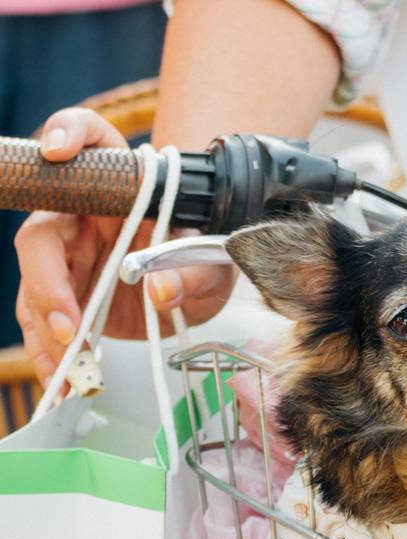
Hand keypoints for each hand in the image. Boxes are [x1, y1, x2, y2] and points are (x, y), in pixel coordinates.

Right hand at [14, 108, 236, 387]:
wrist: (203, 272)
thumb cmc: (205, 249)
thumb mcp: (216, 260)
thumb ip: (195, 271)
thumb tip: (160, 290)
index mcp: (117, 179)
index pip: (84, 133)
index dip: (66, 134)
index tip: (60, 150)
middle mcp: (80, 210)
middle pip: (40, 236)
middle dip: (47, 285)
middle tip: (70, 327)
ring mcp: (68, 252)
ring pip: (35, 287)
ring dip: (45, 334)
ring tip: (67, 373)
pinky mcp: (66, 291)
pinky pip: (45, 322)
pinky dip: (51, 354)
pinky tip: (61, 382)